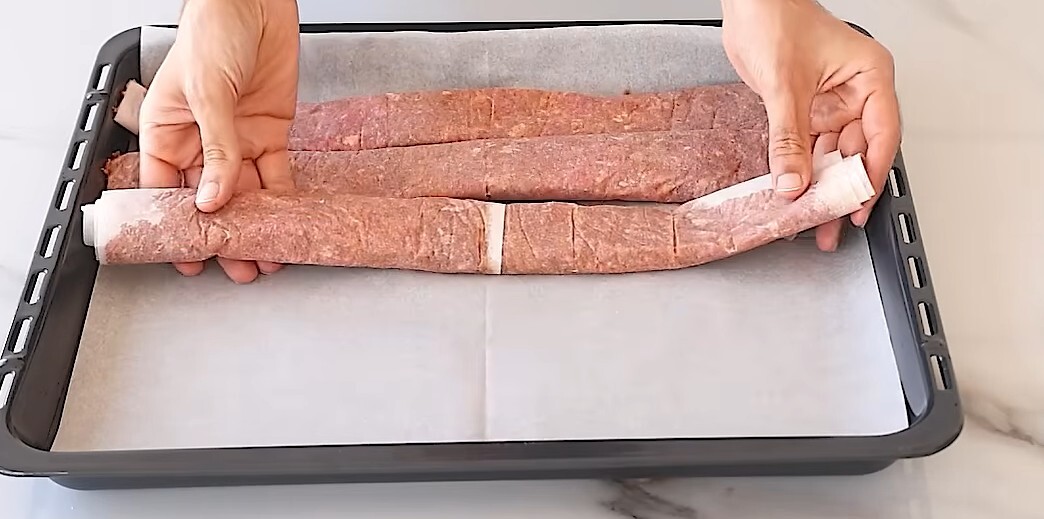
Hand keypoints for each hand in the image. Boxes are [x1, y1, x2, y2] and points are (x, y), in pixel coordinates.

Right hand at [138, 0, 299, 282]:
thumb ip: (215, 148)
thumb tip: (214, 198)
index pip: (168, 190)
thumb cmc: (212, 31)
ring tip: (265, 258)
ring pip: (246, 194)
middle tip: (237, 268)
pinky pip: (276, 174)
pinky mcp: (271, 133)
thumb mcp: (206, 92)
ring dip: (256, 226)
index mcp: (168, 132)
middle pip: (211, 200)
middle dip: (225, 236)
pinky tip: (286, 223)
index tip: (191, 257)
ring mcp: (238, 140)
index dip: (179, 226)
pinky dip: (282, 200)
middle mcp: (203, 142)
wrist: (254, 3)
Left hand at [721, 0, 900, 251]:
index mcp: (870, 77)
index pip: (881, 137)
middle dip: (842, 191)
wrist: (747, 2)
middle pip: (856, 153)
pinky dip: (800, 171)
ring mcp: (830, 103)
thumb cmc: (776, 17)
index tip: (857, 206)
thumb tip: (793, 181)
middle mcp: (855, 92)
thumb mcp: (785, 85)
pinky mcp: (805, 109)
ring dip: (820, 188)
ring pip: (831, 155)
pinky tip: (795, 194)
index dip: (870, 176)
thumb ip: (788, 138)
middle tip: (831, 224)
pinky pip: (806, 147)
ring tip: (812, 220)